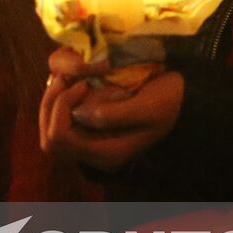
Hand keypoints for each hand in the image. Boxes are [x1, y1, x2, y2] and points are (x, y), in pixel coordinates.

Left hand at [39, 46, 183, 171]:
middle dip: (50, 104)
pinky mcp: (90, 128)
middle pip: (48, 139)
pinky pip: (60, 119)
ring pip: (49, 129)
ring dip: (52, 100)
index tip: (82, 84)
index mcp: (106, 153)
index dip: (61, 107)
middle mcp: (94, 152)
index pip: (59, 138)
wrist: (184, 100)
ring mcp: (91, 141)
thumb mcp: (147, 107)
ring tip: (68, 78)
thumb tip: (78, 113)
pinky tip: (73, 82)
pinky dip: (59, 99)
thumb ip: (112, 114)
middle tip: (67, 79)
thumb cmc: (168, 101)